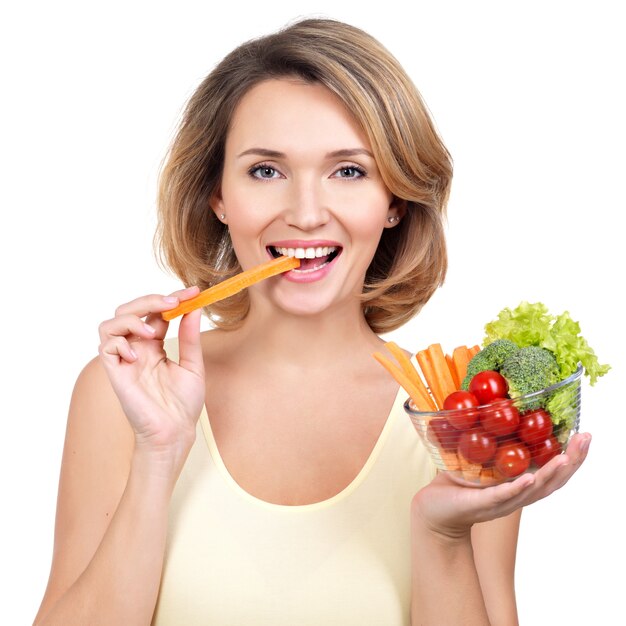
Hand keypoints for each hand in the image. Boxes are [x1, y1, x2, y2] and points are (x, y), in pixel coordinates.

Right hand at [98, 286, 204, 459]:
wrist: (174, 432)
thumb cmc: (183, 404)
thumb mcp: (192, 365)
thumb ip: (190, 337)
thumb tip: (194, 308)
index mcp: (155, 345)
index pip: (156, 313)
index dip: (171, 299)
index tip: (193, 292)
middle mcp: (137, 348)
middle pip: (130, 310)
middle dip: (150, 300)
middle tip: (173, 302)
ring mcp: (124, 359)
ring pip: (111, 323)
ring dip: (131, 319)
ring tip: (152, 331)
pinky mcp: (115, 372)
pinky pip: (106, 346)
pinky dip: (120, 343)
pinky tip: (138, 356)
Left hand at [412, 432, 590, 538]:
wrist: (433, 511)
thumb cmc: (455, 485)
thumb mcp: (477, 458)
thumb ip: (489, 438)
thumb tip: (489, 404)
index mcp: (518, 485)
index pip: (552, 472)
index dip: (571, 456)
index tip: (584, 435)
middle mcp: (516, 496)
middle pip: (552, 481)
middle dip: (572, 460)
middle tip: (586, 439)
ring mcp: (501, 502)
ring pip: (533, 490)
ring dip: (551, 473)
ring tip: (567, 457)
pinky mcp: (481, 504)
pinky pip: (502, 496)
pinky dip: (518, 488)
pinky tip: (529, 479)